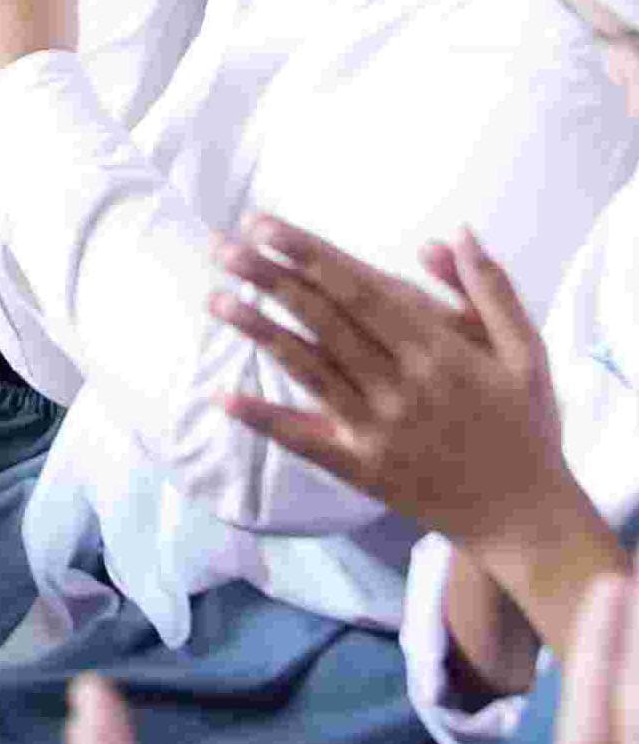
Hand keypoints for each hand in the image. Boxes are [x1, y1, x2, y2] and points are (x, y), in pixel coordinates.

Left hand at [207, 221, 575, 551]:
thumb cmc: (525, 427)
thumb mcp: (526, 354)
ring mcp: (379, 431)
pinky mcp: (363, 471)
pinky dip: (264, 418)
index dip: (311, 256)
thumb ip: (491, 290)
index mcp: (441, 353)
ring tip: (216, 298)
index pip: (362, 291)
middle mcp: (404, 388)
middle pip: (325, 322)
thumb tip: (458, 234)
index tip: (266, 225)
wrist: (527, 518)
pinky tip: (223, 397)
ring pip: (308, 370)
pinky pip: (305, 440)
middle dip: (271, 280)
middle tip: (224, 247)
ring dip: (259, 332)